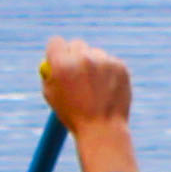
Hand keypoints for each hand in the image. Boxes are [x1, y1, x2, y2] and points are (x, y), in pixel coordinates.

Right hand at [37, 37, 140, 171]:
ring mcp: (103, 61)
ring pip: (94, 54)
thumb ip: (51, 75)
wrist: (102, 129)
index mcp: (62, 65)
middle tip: (77, 71)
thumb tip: (53, 59)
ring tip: (94, 90)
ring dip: (93, 65)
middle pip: (76, 44)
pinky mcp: (119, 66)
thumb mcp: (52, 96)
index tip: (59, 58)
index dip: (56, 52)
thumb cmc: (73, 116)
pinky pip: (110, 62)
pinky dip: (108, 73)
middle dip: (75, 55)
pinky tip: (106, 91)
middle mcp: (82, 58)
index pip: (55, 42)